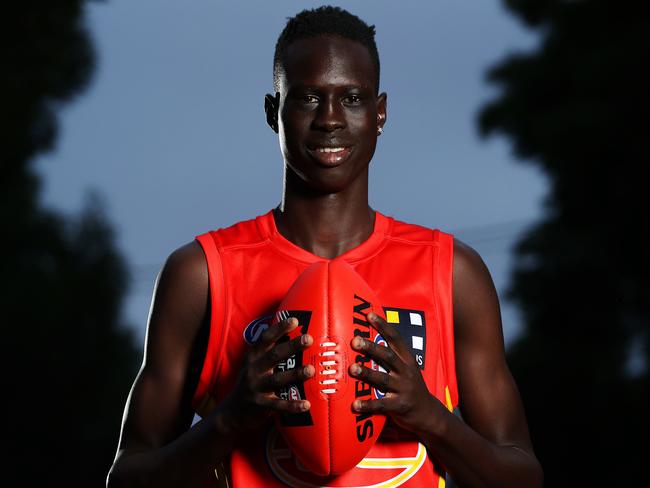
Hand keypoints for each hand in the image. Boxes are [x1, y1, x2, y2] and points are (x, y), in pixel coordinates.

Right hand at [220, 317, 313, 431]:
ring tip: (311, 370)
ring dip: (295, 374)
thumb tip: (294, 338)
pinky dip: (292, 405)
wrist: (232, 411)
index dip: (279, 329)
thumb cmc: (252, 382)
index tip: (294, 320)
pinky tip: (306, 404)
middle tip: (308, 339)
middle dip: (292, 346)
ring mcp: (256, 387)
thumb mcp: (254, 364)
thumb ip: (269, 353)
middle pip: (274, 355)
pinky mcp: (260, 405)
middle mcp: (254, 369)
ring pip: (277, 379)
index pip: (266, 338)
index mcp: (253, 356)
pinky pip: (279, 405)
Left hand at [349, 312, 446, 434]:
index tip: (369, 315)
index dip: (383, 326)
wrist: (428, 413)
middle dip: (372, 348)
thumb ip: (390, 357)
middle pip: (388, 356)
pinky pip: (382, 405)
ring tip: (352, 369)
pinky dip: (368, 405)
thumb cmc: (409, 387)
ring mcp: (404, 389)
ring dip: (367, 373)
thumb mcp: (406, 368)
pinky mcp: (400, 406)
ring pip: (383, 379)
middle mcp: (406, 372)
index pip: (396, 339)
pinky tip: (355, 404)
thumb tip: (366, 340)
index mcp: (407, 360)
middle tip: (355, 341)